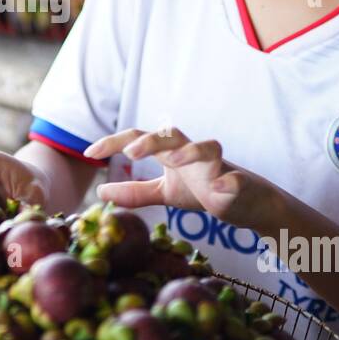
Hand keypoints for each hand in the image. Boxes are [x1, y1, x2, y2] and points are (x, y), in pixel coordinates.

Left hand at [84, 128, 281, 232]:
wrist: (248, 204)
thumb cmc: (204, 190)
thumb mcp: (166, 192)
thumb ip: (136, 192)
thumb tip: (102, 191)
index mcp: (172, 154)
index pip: (140, 139)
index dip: (115, 142)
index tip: (89, 153)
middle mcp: (193, 154)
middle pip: (171, 135)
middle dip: (151, 140)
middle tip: (130, 153)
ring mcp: (218, 167)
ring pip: (208, 147)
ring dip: (191, 151)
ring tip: (174, 160)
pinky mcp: (240, 183)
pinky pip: (236, 178)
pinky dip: (228, 181)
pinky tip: (219, 188)